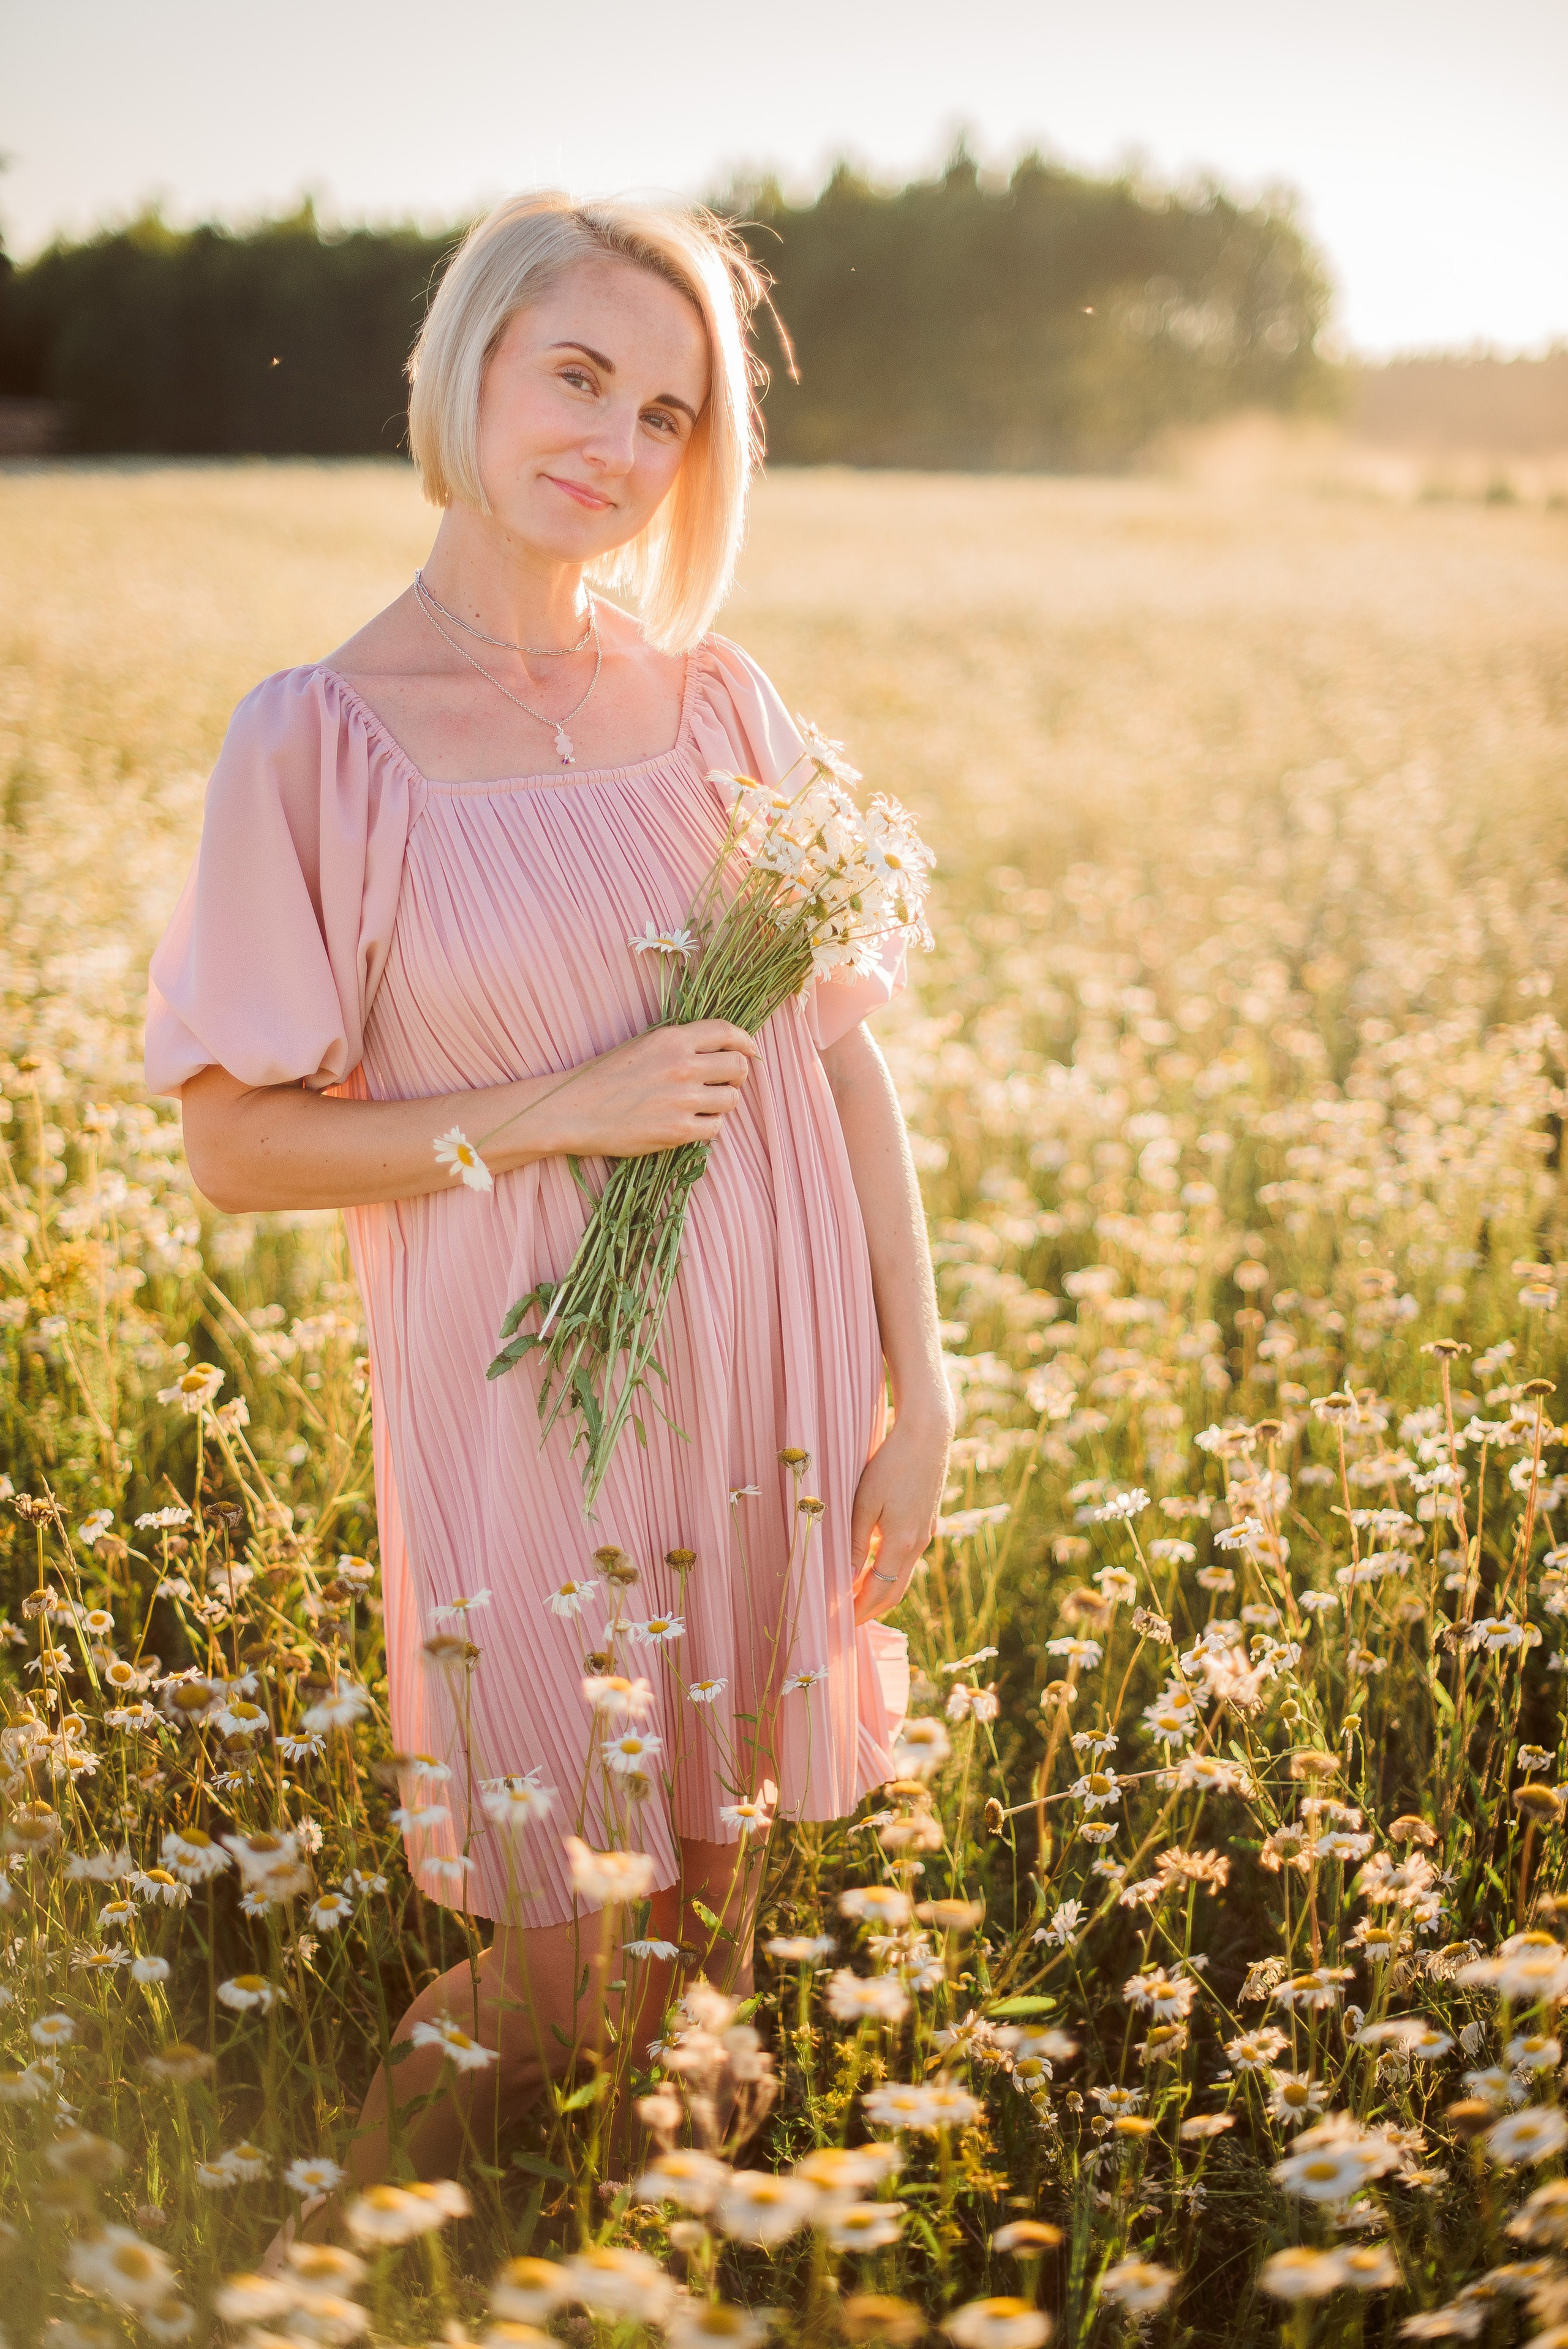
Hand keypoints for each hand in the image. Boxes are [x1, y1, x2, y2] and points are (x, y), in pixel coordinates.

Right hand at [530, 1020, 760, 1159]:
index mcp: (672, 1039)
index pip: (727, 1032)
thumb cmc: (605, 1077)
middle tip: (726, 1082)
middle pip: (738, 1066)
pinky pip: (715, 1127)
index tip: (751, 1050)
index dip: (746, 1041)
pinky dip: (708, 1125)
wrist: (575, 1111)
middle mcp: (682, 1066)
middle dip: (738, 1074)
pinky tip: (691, 1122)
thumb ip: (679, 1045)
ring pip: (731, 1099)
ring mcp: (683, 1099)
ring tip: (704, 1104)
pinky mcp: (679, 1130)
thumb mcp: (643, 1045)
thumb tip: (717, 1049)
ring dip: (723, 1102)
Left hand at [849, 1407, 951, 1625]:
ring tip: (856, 1598)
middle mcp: (919, 1543)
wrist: (928, 1436)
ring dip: (881, 1591)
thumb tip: (846, 1578)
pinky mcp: (928, 1521)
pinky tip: (873, 1566)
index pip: (879, 1591)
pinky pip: (908, 1558)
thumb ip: (856, 1543)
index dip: (860, 1610)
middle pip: (895, 1591)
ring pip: (903, 1575)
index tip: (840, 1622)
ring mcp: (927, 1533)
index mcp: (902, 1542)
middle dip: (872, 1609)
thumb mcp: (865, 1503)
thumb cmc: (890, 1464)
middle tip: (848, 1621)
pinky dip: (890, 1572)